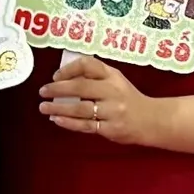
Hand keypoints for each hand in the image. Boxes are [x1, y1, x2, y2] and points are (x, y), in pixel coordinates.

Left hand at [40, 55, 163, 145]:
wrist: (151, 120)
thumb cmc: (128, 99)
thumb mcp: (116, 80)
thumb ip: (95, 76)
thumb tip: (62, 78)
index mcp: (113, 75)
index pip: (88, 65)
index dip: (68, 69)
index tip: (56, 76)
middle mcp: (112, 91)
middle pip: (80, 87)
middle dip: (57, 89)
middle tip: (42, 91)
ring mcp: (112, 111)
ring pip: (80, 108)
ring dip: (58, 108)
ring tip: (44, 107)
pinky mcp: (110, 128)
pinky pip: (86, 125)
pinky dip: (69, 123)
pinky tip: (56, 120)